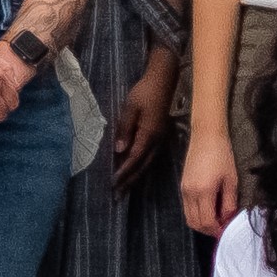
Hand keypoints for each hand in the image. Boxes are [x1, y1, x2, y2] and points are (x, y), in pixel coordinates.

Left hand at [110, 48, 178, 177]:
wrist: (164, 80)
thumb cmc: (144, 92)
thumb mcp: (130, 108)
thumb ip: (125, 129)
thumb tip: (119, 151)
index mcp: (149, 134)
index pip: (134, 158)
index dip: (124, 172)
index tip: (113, 183)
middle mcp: (156, 141)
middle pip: (142, 166)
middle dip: (129, 181)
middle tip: (117, 195)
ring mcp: (160, 139)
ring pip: (147, 163)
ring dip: (135, 176)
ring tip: (124, 188)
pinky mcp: (160, 136)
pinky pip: (150, 157)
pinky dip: (141, 167)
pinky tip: (135, 171)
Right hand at [179, 131, 241, 238]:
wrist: (206, 137)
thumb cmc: (222, 155)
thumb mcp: (231, 180)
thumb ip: (229, 202)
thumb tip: (228, 219)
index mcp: (203, 191)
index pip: (207, 222)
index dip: (217, 230)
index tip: (227, 232)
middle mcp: (190, 193)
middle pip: (195, 223)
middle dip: (209, 230)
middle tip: (222, 228)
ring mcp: (184, 190)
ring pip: (189, 218)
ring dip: (201, 224)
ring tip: (216, 220)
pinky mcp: (182, 187)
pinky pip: (187, 208)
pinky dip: (196, 215)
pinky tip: (208, 210)